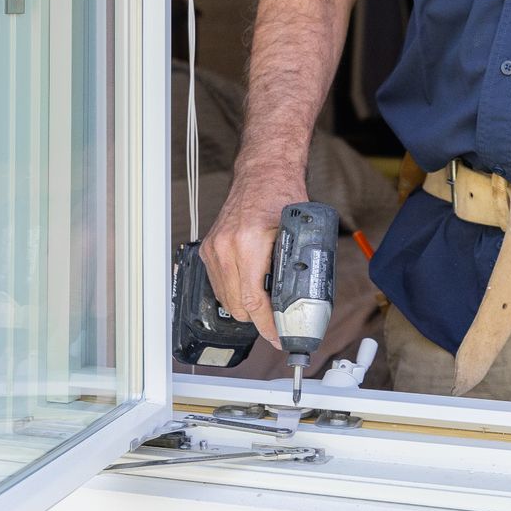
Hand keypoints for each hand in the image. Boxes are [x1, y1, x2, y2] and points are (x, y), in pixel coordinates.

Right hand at [199, 170, 302, 348]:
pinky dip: (234, 292)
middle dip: (259, 319)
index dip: (267, 325)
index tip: (278, 337)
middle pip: (237, 306)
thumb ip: (295, 265)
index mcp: (248, 243)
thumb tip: (302, 301)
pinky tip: (251, 289)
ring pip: (225, 299)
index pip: (254, 300)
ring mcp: (213, 248)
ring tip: (266, 305)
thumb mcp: (296, 232)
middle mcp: (225, 247)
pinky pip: (218, 284)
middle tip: (278, 323)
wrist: (262, 173)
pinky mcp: (208, 249)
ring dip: (245, 307)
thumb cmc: (282, 195)